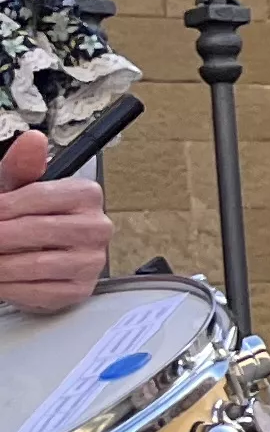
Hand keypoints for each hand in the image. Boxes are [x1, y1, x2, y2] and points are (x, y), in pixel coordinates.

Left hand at [0, 131, 108, 315]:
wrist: (38, 254)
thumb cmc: (27, 218)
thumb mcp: (19, 188)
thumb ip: (21, 166)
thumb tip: (33, 140)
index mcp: (86, 194)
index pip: (36, 196)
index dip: (1, 206)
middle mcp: (97, 227)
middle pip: (34, 231)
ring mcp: (92, 260)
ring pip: (33, 264)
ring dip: (0, 264)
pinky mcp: (80, 289)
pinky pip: (37, 291)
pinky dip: (9, 287)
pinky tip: (2, 277)